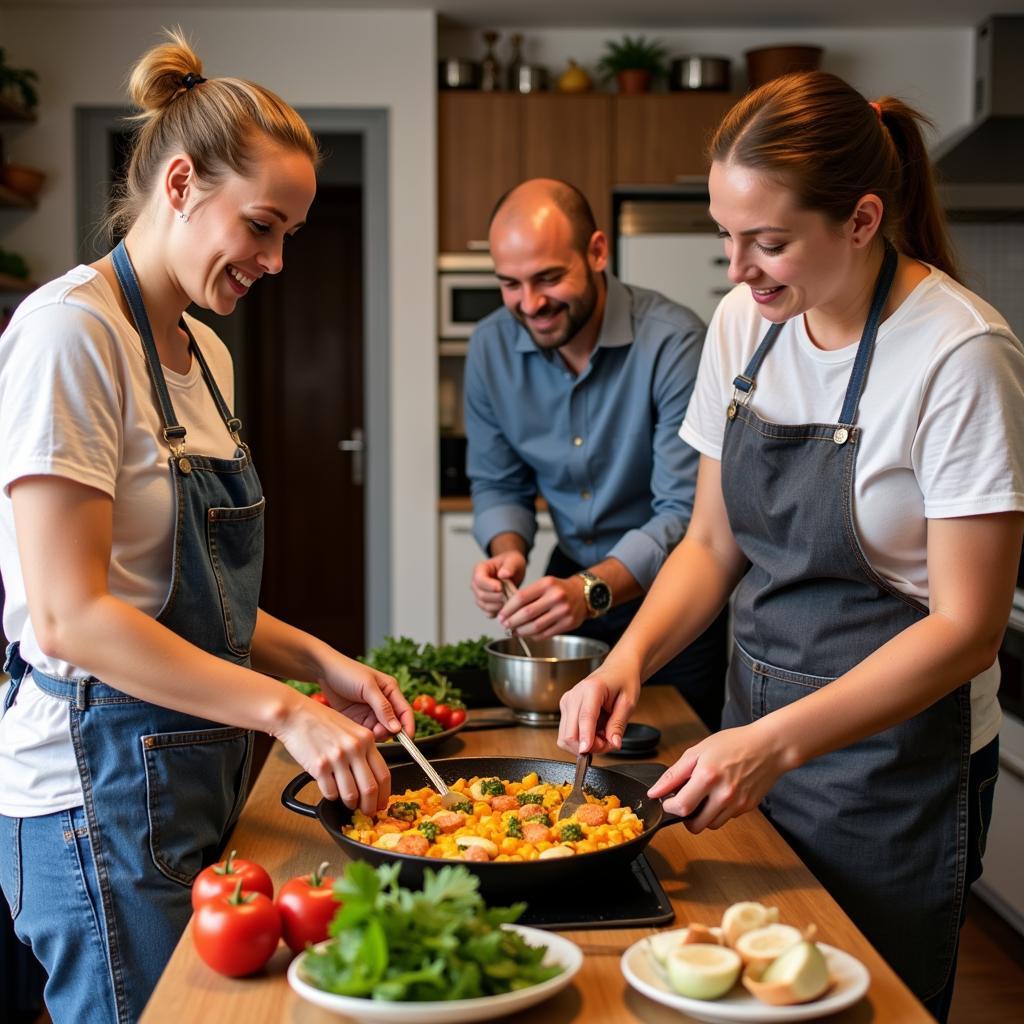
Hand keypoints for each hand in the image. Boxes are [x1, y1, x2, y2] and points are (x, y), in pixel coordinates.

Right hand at [273, 657, 414, 815]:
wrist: (295, 714)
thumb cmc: (321, 720)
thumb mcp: (351, 728)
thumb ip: (363, 748)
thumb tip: (371, 775)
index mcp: (366, 739)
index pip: (384, 774)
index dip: (384, 794)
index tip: (382, 802)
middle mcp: (354, 748)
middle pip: (370, 788)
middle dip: (370, 806)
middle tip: (367, 812)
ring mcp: (337, 758)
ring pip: (351, 795)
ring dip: (351, 804)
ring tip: (348, 803)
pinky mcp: (319, 766)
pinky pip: (330, 792)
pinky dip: (332, 796)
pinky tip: (331, 791)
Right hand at [471, 550, 525, 615]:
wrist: (512, 571)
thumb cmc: (511, 563)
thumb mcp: (513, 560)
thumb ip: (509, 566)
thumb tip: (503, 574)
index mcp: (480, 569)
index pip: (479, 580)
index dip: (489, 586)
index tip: (501, 588)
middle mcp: (476, 583)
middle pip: (481, 594)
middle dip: (496, 597)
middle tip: (508, 596)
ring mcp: (479, 595)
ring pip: (484, 605)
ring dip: (497, 606)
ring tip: (509, 602)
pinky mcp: (485, 604)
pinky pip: (488, 612)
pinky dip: (497, 612)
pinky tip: (506, 608)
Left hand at [499, 575, 587, 639]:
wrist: (583, 594)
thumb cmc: (559, 589)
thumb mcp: (544, 584)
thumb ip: (528, 594)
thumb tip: (507, 611)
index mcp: (547, 584)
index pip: (521, 597)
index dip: (508, 608)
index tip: (500, 615)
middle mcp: (556, 597)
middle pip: (527, 613)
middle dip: (512, 621)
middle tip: (504, 624)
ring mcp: (563, 611)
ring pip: (536, 626)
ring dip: (521, 631)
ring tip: (513, 631)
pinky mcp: (568, 624)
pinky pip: (545, 634)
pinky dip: (533, 636)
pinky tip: (527, 634)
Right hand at [557, 657, 640, 754]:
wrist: (617, 668)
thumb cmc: (623, 680)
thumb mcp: (628, 703)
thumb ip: (619, 724)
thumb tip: (613, 744)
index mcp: (592, 689)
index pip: (585, 717)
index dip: (585, 737)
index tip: (586, 751)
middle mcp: (574, 695)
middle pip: (569, 732)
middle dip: (588, 747)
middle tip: (607, 744)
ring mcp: (567, 701)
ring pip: (566, 737)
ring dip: (584, 745)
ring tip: (602, 737)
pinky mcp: (565, 708)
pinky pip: (568, 733)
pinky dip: (580, 739)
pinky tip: (594, 733)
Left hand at [646, 722, 788, 832]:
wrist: (769, 747)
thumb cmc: (734, 744)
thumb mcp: (698, 751)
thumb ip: (674, 774)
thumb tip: (655, 791)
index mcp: (707, 776)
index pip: (681, 808)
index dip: (669, 807)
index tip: (668, 801)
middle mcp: (723, 794)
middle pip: (695, 825)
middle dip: (684, 817)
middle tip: (685, 801)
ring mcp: (737, 803)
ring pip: (711, 825)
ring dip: (703, 816)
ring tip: (705, 796)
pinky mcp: (747, 808)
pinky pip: (727, 818)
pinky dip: (719, 811)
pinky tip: (722, 793)